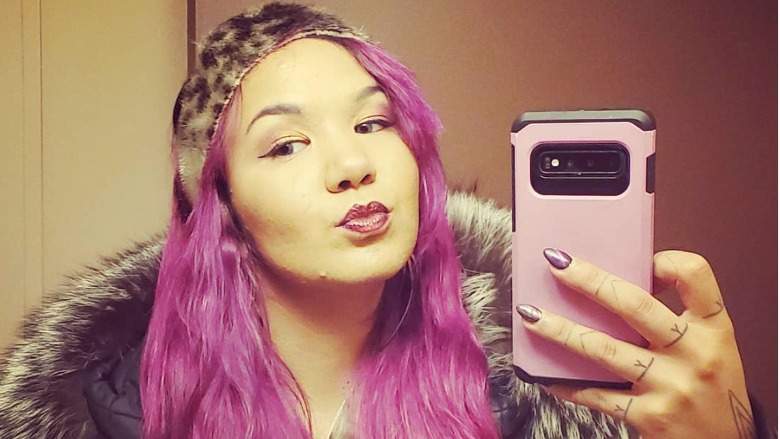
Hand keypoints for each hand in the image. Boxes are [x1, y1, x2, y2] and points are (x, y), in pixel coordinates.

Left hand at [515, 249, 755, 438]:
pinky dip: (566, 384)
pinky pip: (597, 395)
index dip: (665, 260)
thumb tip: (610, 285)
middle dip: (589, 280)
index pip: (694, 275)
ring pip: (604, 349)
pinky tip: (543, 374)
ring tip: (530, 314)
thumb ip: (674, 317)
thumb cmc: (711, 389)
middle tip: (555, 261)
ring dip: (560, 329)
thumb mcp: (711, 346)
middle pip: (635, 306)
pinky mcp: (649, 417)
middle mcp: (695, 354)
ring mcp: (671, 386)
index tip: (641, 258)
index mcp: (714, 328)